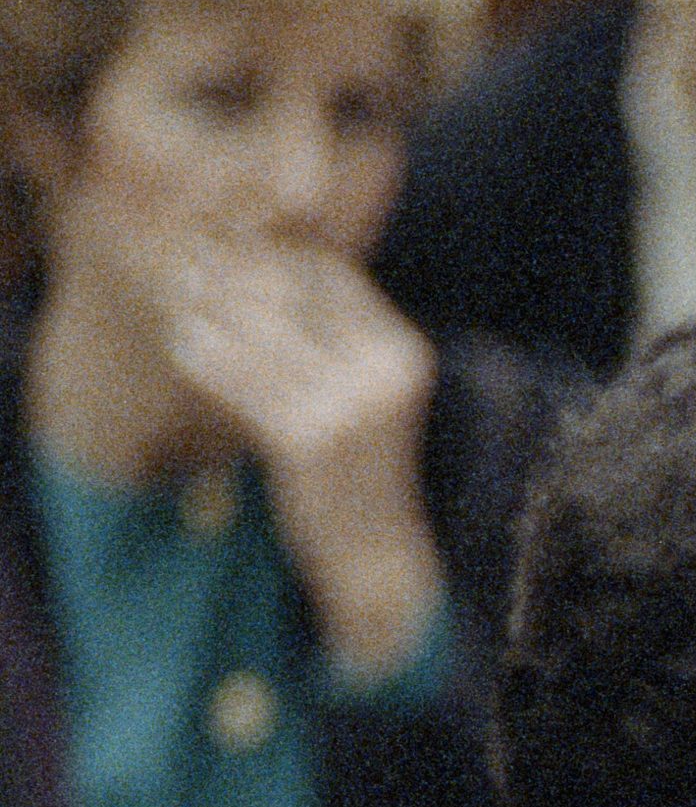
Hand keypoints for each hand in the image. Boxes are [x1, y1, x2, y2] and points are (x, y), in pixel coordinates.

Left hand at [167, 241, 441, 672]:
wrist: (375, 553)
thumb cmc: (362, 468)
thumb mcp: (367, 392)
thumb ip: (335, 336)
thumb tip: (266, 266)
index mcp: (403, 351)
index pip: (331, 276)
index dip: (277, 258)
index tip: (233, 253)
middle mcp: (381, 371)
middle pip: (292, 296)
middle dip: (236, 278)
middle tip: (192, 268)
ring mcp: (345, 405)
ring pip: (259, 333)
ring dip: (212, 311)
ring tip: (181, 302)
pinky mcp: (306, 438)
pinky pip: (239, 382)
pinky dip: (205, 359)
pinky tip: (182, 347)